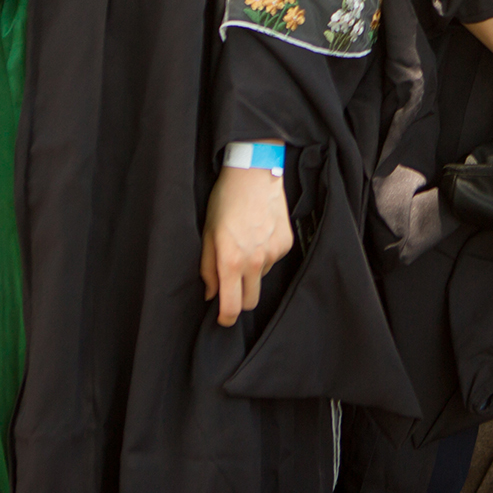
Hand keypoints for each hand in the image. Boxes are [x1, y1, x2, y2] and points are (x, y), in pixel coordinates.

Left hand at [200, 162, 293, 327]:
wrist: (254, 174)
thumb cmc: (225, 201)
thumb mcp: (207, 234)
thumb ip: (207, 268)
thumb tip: (210, 293)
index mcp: (231, 261)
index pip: (232, 307)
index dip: (226, 318)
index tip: (223, 317)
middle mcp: (255, 261)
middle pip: (251, 301)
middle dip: (240, 299)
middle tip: (231, 285)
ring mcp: (273, 253)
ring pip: (261, 278)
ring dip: (252, 271)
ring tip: (245, 244)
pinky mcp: (286, 244)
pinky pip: (273, 260)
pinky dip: (265, 254)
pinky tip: (258, 235)